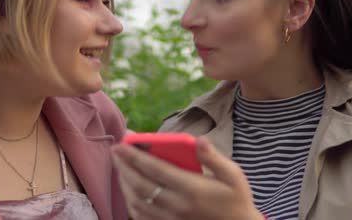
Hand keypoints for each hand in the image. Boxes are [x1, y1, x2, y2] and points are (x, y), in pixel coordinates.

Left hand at [112, 137, 265, 219]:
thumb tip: (199, 140)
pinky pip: (141, 216)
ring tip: (120, 166)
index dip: (135, 155)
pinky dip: (130, 201)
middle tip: (115, 150)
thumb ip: (214, 158)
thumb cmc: (236, 198)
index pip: (156, 169)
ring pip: (137, 201)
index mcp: (192, 188)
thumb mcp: (233, 175)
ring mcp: (170, 219)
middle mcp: (177, 205)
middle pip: (140, 184)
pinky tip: (129, 189)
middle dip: (124, 166)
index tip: (122, 143)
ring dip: (124, 182)